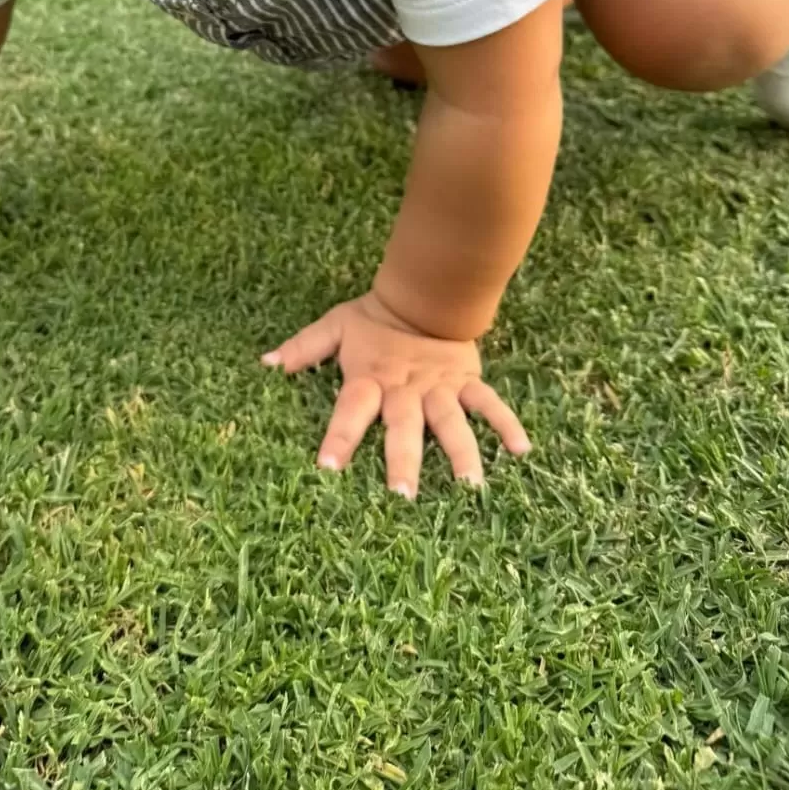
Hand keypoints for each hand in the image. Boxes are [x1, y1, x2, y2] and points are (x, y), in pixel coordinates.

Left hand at [262, 290, 529, 498]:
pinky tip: (522, 450)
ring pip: (450, 423)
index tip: (327, 469)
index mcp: (370, 379)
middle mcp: (405, 389)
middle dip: (402, 461)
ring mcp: (439, 388)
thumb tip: (265, 364)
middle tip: (401, 497)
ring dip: (460, 453)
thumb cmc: (374, 320)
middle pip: (403, 428)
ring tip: (471, 488)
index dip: (339, 438)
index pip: (350, 411)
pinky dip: (506, 424)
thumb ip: (303, 349)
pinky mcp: (465, 382)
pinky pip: (489, 404)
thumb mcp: (335, 328)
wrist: (422, 292)